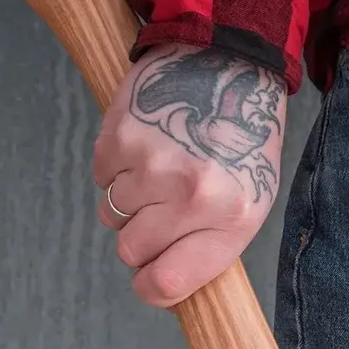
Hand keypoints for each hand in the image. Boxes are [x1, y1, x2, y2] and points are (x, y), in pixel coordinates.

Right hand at [93, 44, 286, 307]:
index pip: (167, 282)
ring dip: (128, 200)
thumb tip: (161, 283)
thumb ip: (208, 246)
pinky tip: (146, 147)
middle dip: (139, 237)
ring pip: (111, 214)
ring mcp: (153, 164)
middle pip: (130, 251)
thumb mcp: (248, 202)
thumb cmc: (241, 141)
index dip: (150, 288)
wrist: (231, 60)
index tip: (150, 279)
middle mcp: (190, 195)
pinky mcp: (122, 135)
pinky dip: (115, 168)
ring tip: (159, 170)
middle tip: (160, 210)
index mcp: (230, 220)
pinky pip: (100, 177)